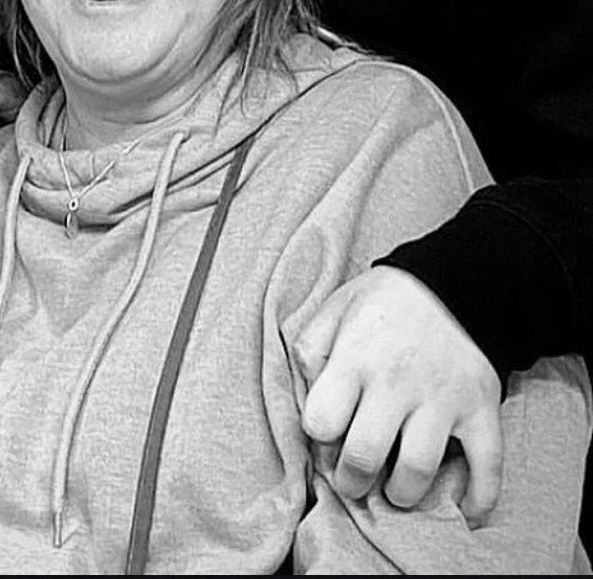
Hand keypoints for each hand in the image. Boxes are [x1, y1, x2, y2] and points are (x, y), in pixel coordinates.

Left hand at [293, 266, 502, 521]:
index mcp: (356, 357)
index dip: (318, 435)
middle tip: (353, 481)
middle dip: (352, 481)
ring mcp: (443, 399)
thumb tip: (307, 395)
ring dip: (402, 493)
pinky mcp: (482, 409)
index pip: (322, 420)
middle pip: (365, 455)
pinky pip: (486, 466)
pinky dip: (480, 498)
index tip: (326, 435)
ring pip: (417, 470)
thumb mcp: (336, 307)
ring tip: (396, 490)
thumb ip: (312, 348)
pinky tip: (465, 509)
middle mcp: (397, 382)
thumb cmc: (385, 303)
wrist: (454, 284)